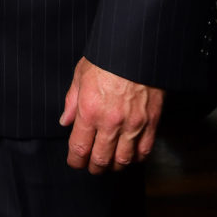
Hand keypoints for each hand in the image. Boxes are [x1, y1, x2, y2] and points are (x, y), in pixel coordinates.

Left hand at [60, 56, 162, 172]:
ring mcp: (133, 124)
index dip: (75, 160)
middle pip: (100, 159)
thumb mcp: (81, 74)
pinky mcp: (151, 123)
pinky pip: (144, 151)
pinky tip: (130, 155)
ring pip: (123, 160)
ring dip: (114, 166)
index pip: (79, 147)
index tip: (74, 161)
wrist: (136, 49)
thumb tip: (65, 121)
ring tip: (109, 163)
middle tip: (90, 167)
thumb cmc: (106, 58)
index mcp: (89, 110)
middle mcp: (110, 122)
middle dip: (93, 167)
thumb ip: (71, 100)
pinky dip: (136, 158)